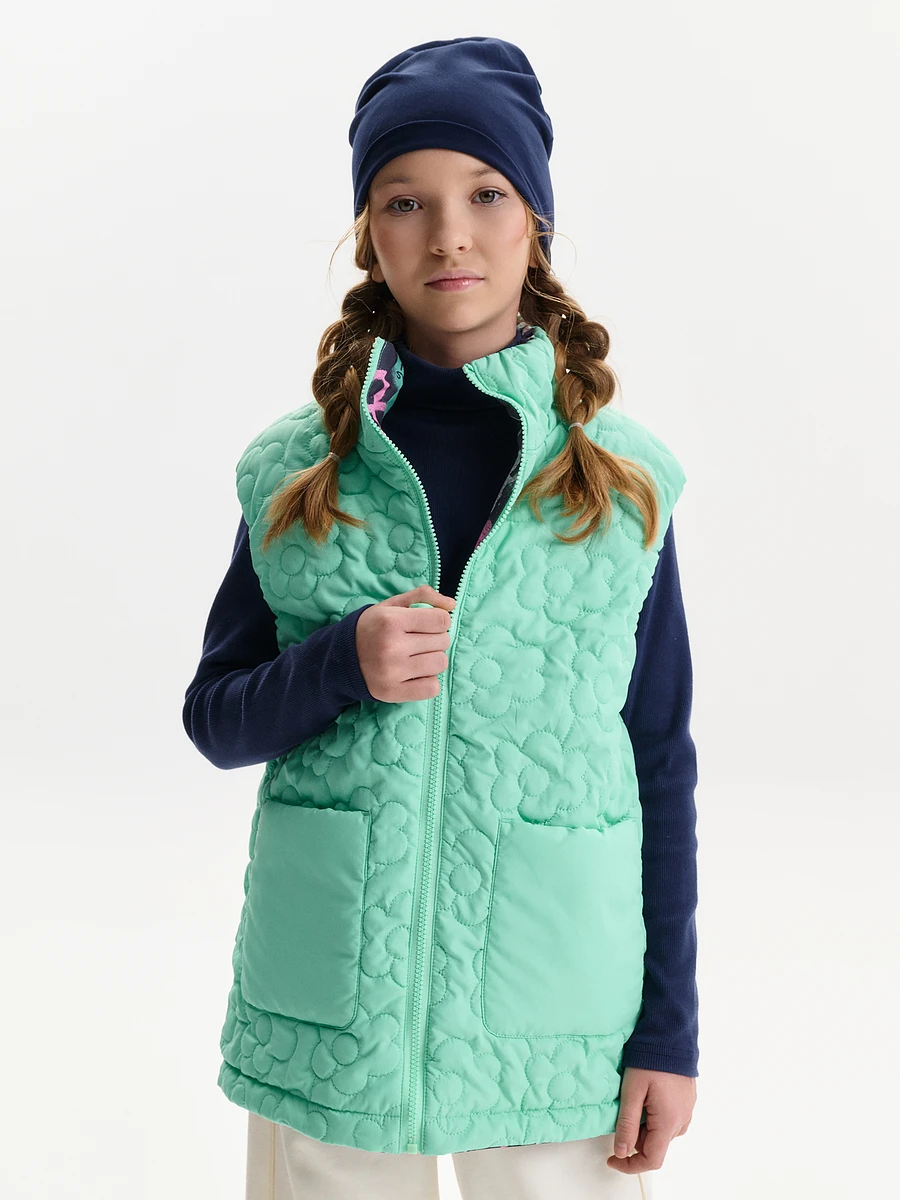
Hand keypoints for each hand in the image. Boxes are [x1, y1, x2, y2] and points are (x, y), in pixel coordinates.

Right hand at [356, 584, 456, 702]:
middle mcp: (392, 646)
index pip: (441, 620)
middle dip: (436, 639)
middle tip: (419, 641)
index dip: (439, 621)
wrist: (341, 658)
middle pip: (443, 641)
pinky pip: (432, 688)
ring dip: (434, 660)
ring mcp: (393, 672)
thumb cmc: (372, 628)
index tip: (428, 624)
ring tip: (418, 657)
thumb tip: (452, 605)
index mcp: (391, 620)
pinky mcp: (393, 692)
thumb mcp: (391, 605)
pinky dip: (429, 681)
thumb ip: (422, 596)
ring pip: (440, 664)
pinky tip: (415, 674)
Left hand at [606, 1066, 695, 1173]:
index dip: (629, 1165)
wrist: (671, 1034)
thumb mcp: (632, 1091)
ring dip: (645, 1125)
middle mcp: (682, 1122)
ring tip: (636, 1097)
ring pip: (660, 1133)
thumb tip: (621, 1153)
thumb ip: (627, 1124)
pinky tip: (648, 1095)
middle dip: (635, 1136)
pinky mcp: (687, 1102)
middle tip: (624, 1109)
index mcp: (668, 1123)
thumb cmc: (650, 1059)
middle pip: (654, 1145)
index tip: (612, 1158)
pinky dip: (654, 1115)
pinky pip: (669, 1119)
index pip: (651, 1160)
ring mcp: (687, 1112)